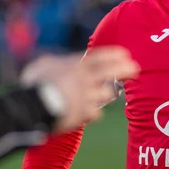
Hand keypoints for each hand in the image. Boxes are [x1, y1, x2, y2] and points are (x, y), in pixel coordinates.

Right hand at [20, 46, 138, 132]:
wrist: (33, 107)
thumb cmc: (34, 85)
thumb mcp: (42, 66)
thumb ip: (53, 63)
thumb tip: (55, 61)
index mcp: (75, 66)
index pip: (99, 56)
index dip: (114, 55)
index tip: (126, 54)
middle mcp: (85, 79)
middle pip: (111, 72)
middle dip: (125, 69)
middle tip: (135, 69)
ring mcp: (86, 97)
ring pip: (107, 93)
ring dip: (108, 93)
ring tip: (110, 93)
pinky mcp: (84, 114)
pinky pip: (95, 113)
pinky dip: (93, 113)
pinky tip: (90, 113)